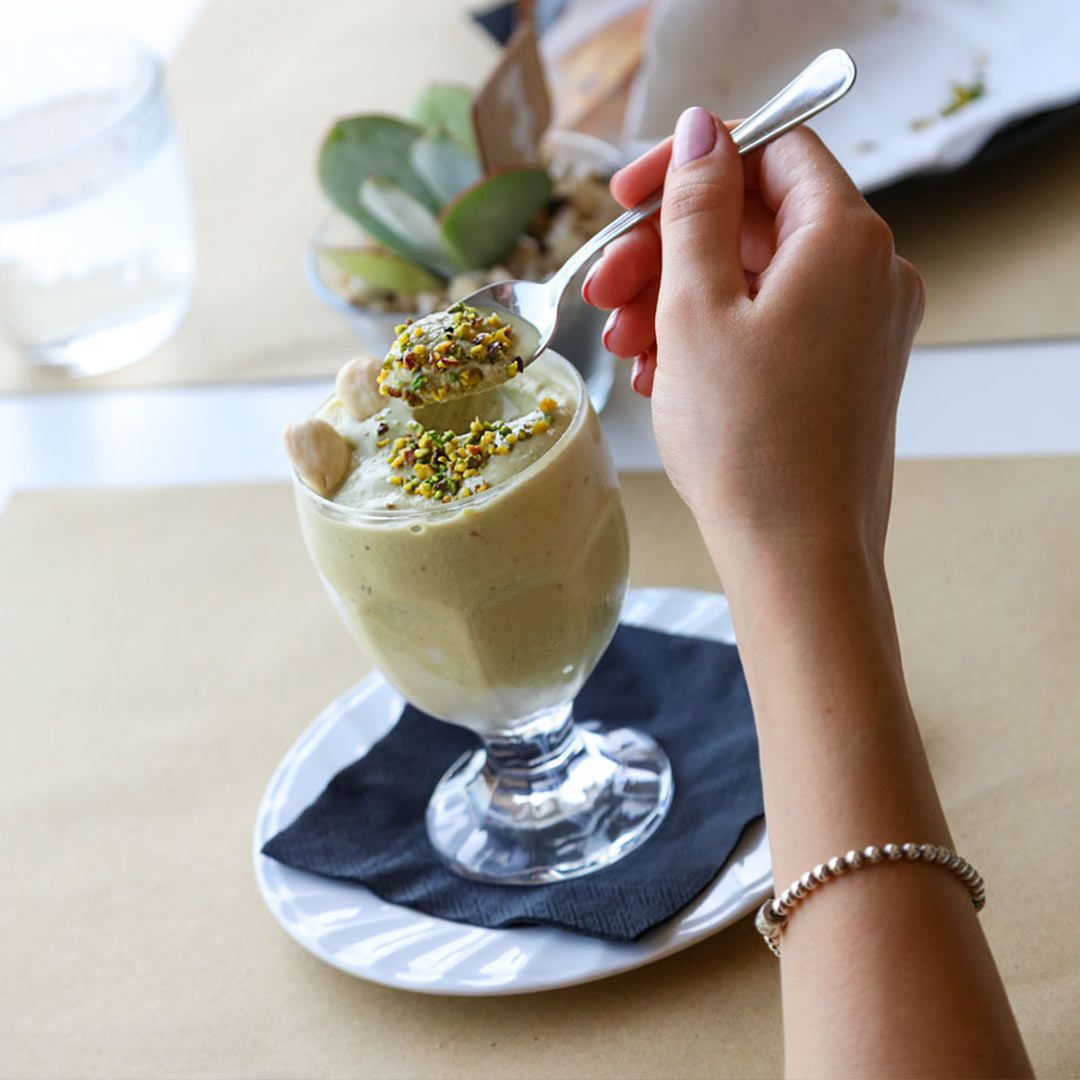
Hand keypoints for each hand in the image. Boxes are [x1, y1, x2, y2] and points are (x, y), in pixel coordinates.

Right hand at [582, 108, 923, 578]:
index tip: (625, 198)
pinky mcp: (844, 373)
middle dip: (667, 251)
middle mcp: (870, 274)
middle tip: (604, 291)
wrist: (797, 557)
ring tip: (624, 349)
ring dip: (679, 301)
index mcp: (846, 239)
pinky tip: (661, 375)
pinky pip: (771, 328)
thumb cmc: (749, 440)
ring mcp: (862, 328)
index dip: (690, 165)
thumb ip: (695, 208)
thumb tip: (701, 130)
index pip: (769, 152)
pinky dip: (713, 338)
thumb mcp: (696, 307)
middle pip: (754, 223)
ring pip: (755, 280)